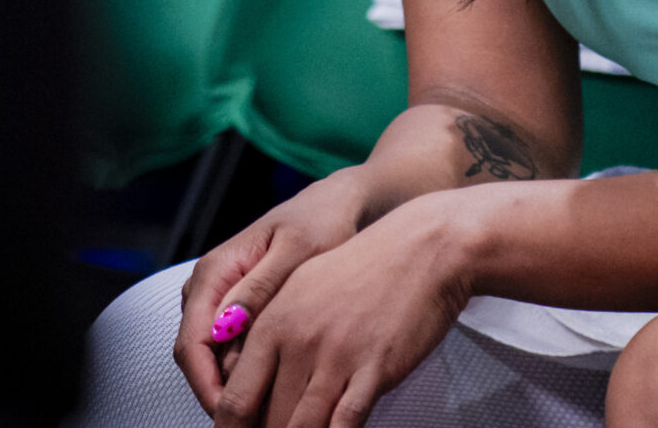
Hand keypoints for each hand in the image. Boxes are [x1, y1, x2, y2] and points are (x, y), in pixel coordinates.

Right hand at [175, 170, 370, 410]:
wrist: (336, 204)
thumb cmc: (321, 220)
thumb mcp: (297, 250)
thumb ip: (261, 286)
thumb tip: (226, 324)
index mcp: (214, 271)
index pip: (191, 343)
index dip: (207, 386)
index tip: (233, 415)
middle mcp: (209, 288)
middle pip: (197, 359)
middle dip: (221, 395)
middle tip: (258, 424)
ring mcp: (221, 300)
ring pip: (214, 359)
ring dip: (235, 388)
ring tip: (270, 414)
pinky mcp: (239, 309)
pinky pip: (233, 350)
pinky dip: (249, 374)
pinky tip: (277, 391)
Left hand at [212, 195, 476, 427]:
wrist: (423, 247)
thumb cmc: (365, 266)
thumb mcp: (302, 287)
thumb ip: (270, 331)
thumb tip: (246, 375)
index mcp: (272, 322)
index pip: (234, 397)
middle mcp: (297, 341)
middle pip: (264, 419)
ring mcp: (336, 357)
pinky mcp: (373, 370)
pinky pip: (343, 425)